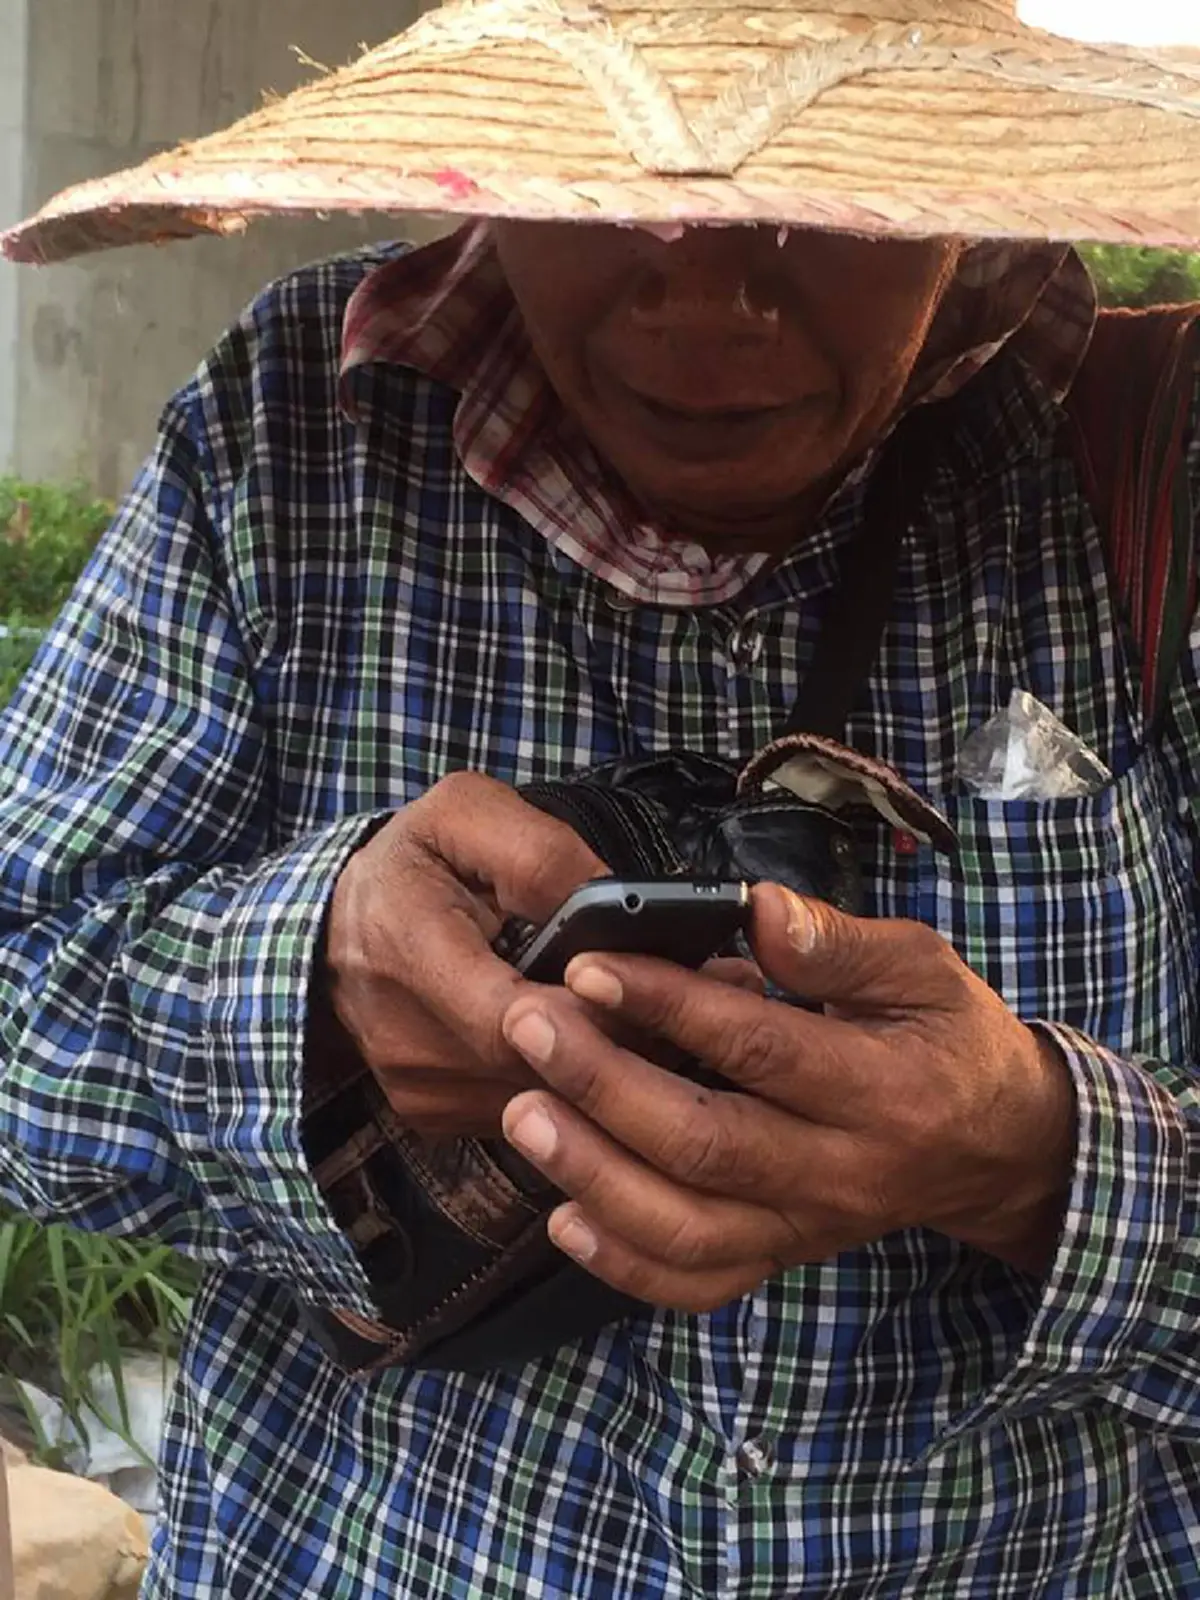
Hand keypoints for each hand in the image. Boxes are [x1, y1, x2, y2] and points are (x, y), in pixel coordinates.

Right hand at [319, 772, 605, 1133]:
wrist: (333, 930)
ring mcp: (419, 1088)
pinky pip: (524, 1109)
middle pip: (541, 1067)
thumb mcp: (465, 815)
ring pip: (544, 1098)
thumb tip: (611, 904)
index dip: (587, 1008)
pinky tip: (567, 1033)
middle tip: (648, 989)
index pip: (511, 1019)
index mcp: (408, 949)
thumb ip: (539, 854)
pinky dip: (558, 1078)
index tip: (628, 975)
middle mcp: (406, 1039)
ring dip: (591, 1060)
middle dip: (610, 1032)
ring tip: (610, 1005)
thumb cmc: (411, 865)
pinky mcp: (432, 1113)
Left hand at [499, 884, 1076, 1309]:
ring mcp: (803, 1226)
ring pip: (686, 1229)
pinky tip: (562, 1216)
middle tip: (528, 1027)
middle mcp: (839, 1173)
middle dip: (603, 1086)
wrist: (999, 1150)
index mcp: (881, 1089)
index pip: (759, 1050)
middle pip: (704, 1145)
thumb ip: (838, 945)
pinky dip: (622, 1262)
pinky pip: (695, 1283)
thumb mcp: (924, 970)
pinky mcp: (779, 1256)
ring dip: (594, 1174)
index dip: (668, 1006)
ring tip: (522, 1113)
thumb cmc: (950, 1040)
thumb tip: (757, 911)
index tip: (589, 965)